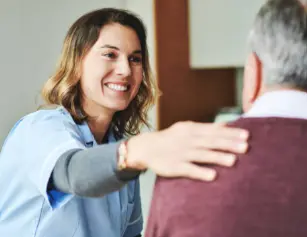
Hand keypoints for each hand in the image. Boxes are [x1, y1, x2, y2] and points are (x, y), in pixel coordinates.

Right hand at [126, 121, 248, 180]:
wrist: (146, 147)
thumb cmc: (171, 138)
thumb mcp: (187, 128)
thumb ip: (206, 127)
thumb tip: (226, 125)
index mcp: (191, 129)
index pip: (213, 130)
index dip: (230, 133)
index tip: (246, 135)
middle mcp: (187, 140)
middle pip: (210, 141)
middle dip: (228, 144)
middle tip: (245, 147)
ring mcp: (180, 153)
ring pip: (201, 155)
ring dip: (217, 157)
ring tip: (233, 161)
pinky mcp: (174, 166)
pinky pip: (188, 169)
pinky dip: (200, 172)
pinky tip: (212, 176)